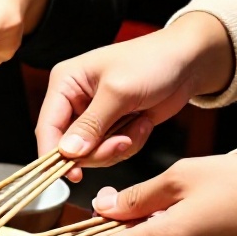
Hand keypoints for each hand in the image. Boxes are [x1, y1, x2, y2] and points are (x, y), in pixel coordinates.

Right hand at [36, 12, 234, 179]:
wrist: (189, 62)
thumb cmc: (153, 62)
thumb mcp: (118, 92)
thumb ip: (91, 124)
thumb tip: (67, 152)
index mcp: (65, 83)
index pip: (47, 126)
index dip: (55, 153)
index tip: (70, 174)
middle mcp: (75, 101)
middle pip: (70, 146)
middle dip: (98, 150)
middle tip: (121, 143)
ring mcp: (94, 116)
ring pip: (92, 153)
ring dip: (118, 146)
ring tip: (138, 125)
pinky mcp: (113, 126)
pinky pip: (112, 151)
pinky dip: (131, 143)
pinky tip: (143, 124)